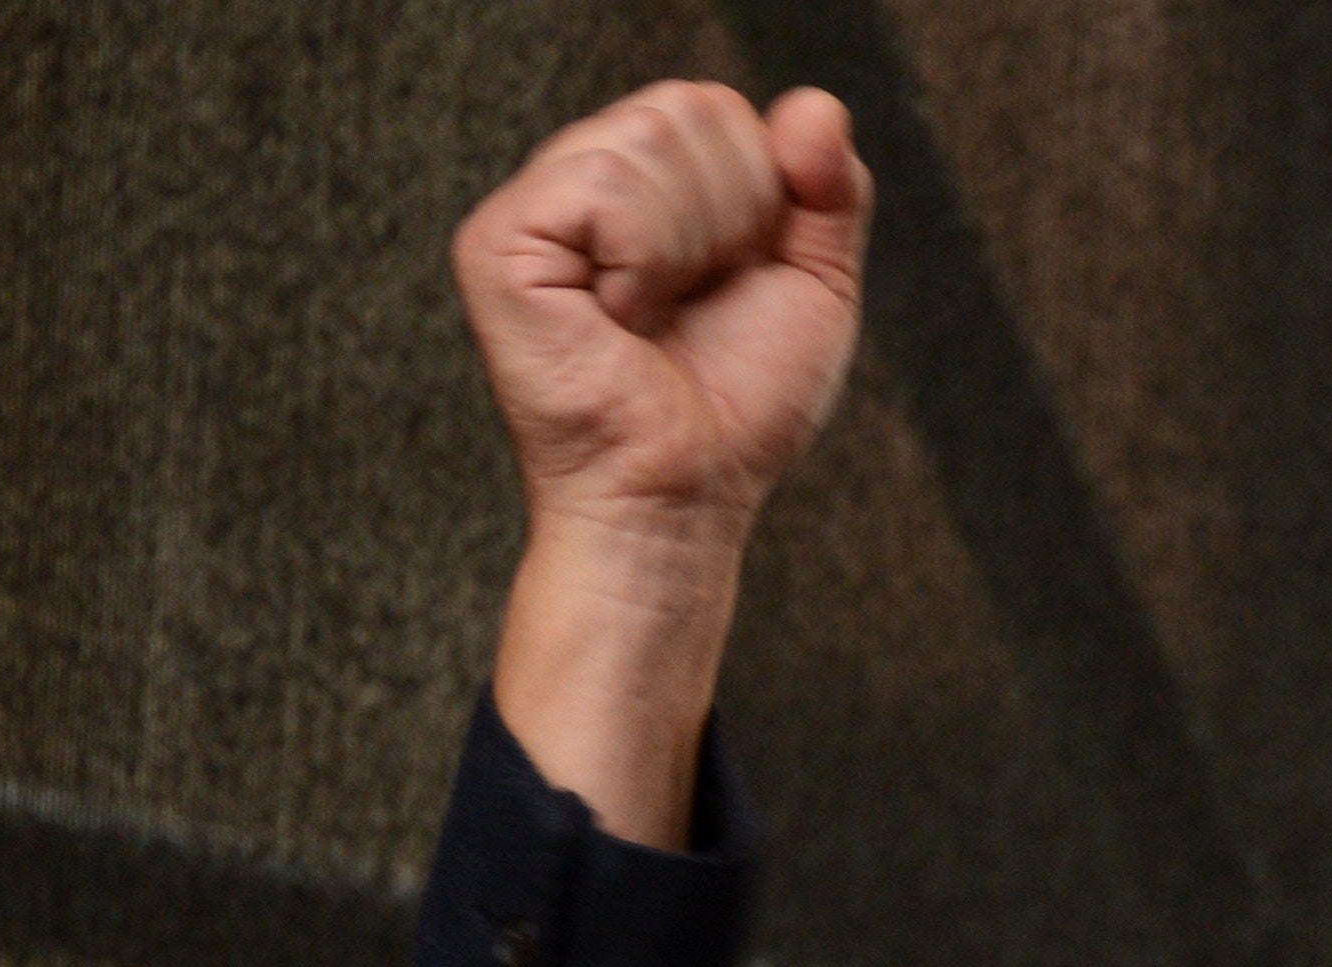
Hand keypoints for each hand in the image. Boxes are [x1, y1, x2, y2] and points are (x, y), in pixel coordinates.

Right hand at [455, 81, 873, 541]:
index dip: (760, 194)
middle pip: (687, 108)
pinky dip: (646, 259)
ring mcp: (531, 209)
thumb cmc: (735, 410)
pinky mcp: (500, 244)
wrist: (683, 496)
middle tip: (693, 302)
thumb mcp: (815, 286)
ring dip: (689, 244)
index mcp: (641, 185)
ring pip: (649, 134)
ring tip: (654, 314)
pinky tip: (622, 316)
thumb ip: (831, 190)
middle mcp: (578, 182)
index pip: (715, 108)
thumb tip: (815, 105)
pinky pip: (606, 184)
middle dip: (731, 215)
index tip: (733, 278)